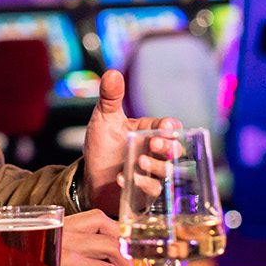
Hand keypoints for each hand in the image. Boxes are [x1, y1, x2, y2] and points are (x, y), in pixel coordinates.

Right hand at [57, 209, 140, 265]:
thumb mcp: (32, 258)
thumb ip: (57, 256)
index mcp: (50, 226)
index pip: (96, 220)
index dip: (116, 237)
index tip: (122, 252)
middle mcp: (60, 234)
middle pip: (110, 235)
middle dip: (126, 257)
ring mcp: (68, 253)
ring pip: (116, 254)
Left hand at [82, 70, 179, 213]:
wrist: (89, 176)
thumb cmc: (101, 145)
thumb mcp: (104, 118)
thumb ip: (110, 97)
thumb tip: (112, 73)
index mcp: (151, 131)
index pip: (170, 127)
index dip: (171, 128)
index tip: (165, 127)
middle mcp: (156, 152)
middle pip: (177, 150)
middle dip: (169, 148)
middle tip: (155, 144)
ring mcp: (153, 173)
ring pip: (168, 171)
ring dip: (157, 166)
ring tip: (139, 162)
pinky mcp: (146, 192)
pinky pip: (153, 191)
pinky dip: (141, 185)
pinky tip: (123, 178)